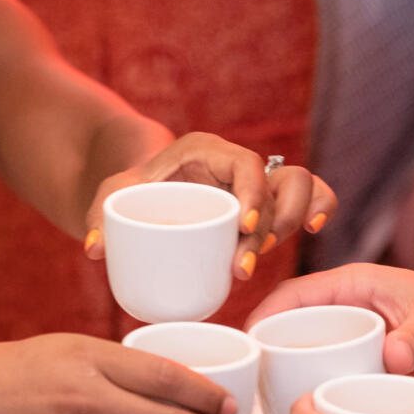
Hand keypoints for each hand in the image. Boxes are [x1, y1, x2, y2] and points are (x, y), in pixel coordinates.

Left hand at [83, 133, 337, 279]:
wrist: (146, 187)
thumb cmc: (132, 188)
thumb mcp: (111, 195)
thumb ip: (98, 217)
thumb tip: (94, 249)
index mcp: (206, 151)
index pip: (244, 165)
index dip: (253, 193)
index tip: (244, 227)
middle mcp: (238, 162)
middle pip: (281, 180)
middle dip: (274, 223)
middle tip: (245, 262)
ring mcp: (257, 181)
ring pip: (302, 185)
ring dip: (294, 221)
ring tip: (262, 255)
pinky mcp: (267, 200)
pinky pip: (308, 195)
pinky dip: (319, 208)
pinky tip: (313, 231)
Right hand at [244, 263, 413, 390]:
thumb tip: (392, 359)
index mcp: (353, 286)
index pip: (295, 295)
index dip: (266, 314)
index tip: (247, 340)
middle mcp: (346, 312)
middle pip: (292, 327)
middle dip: (266, 350)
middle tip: (250, 379)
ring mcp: (352, 341)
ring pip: (307, 355)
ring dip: (287, 375)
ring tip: (268, 402)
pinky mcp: (362, 366)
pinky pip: (328, 377)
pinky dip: (313, 392)